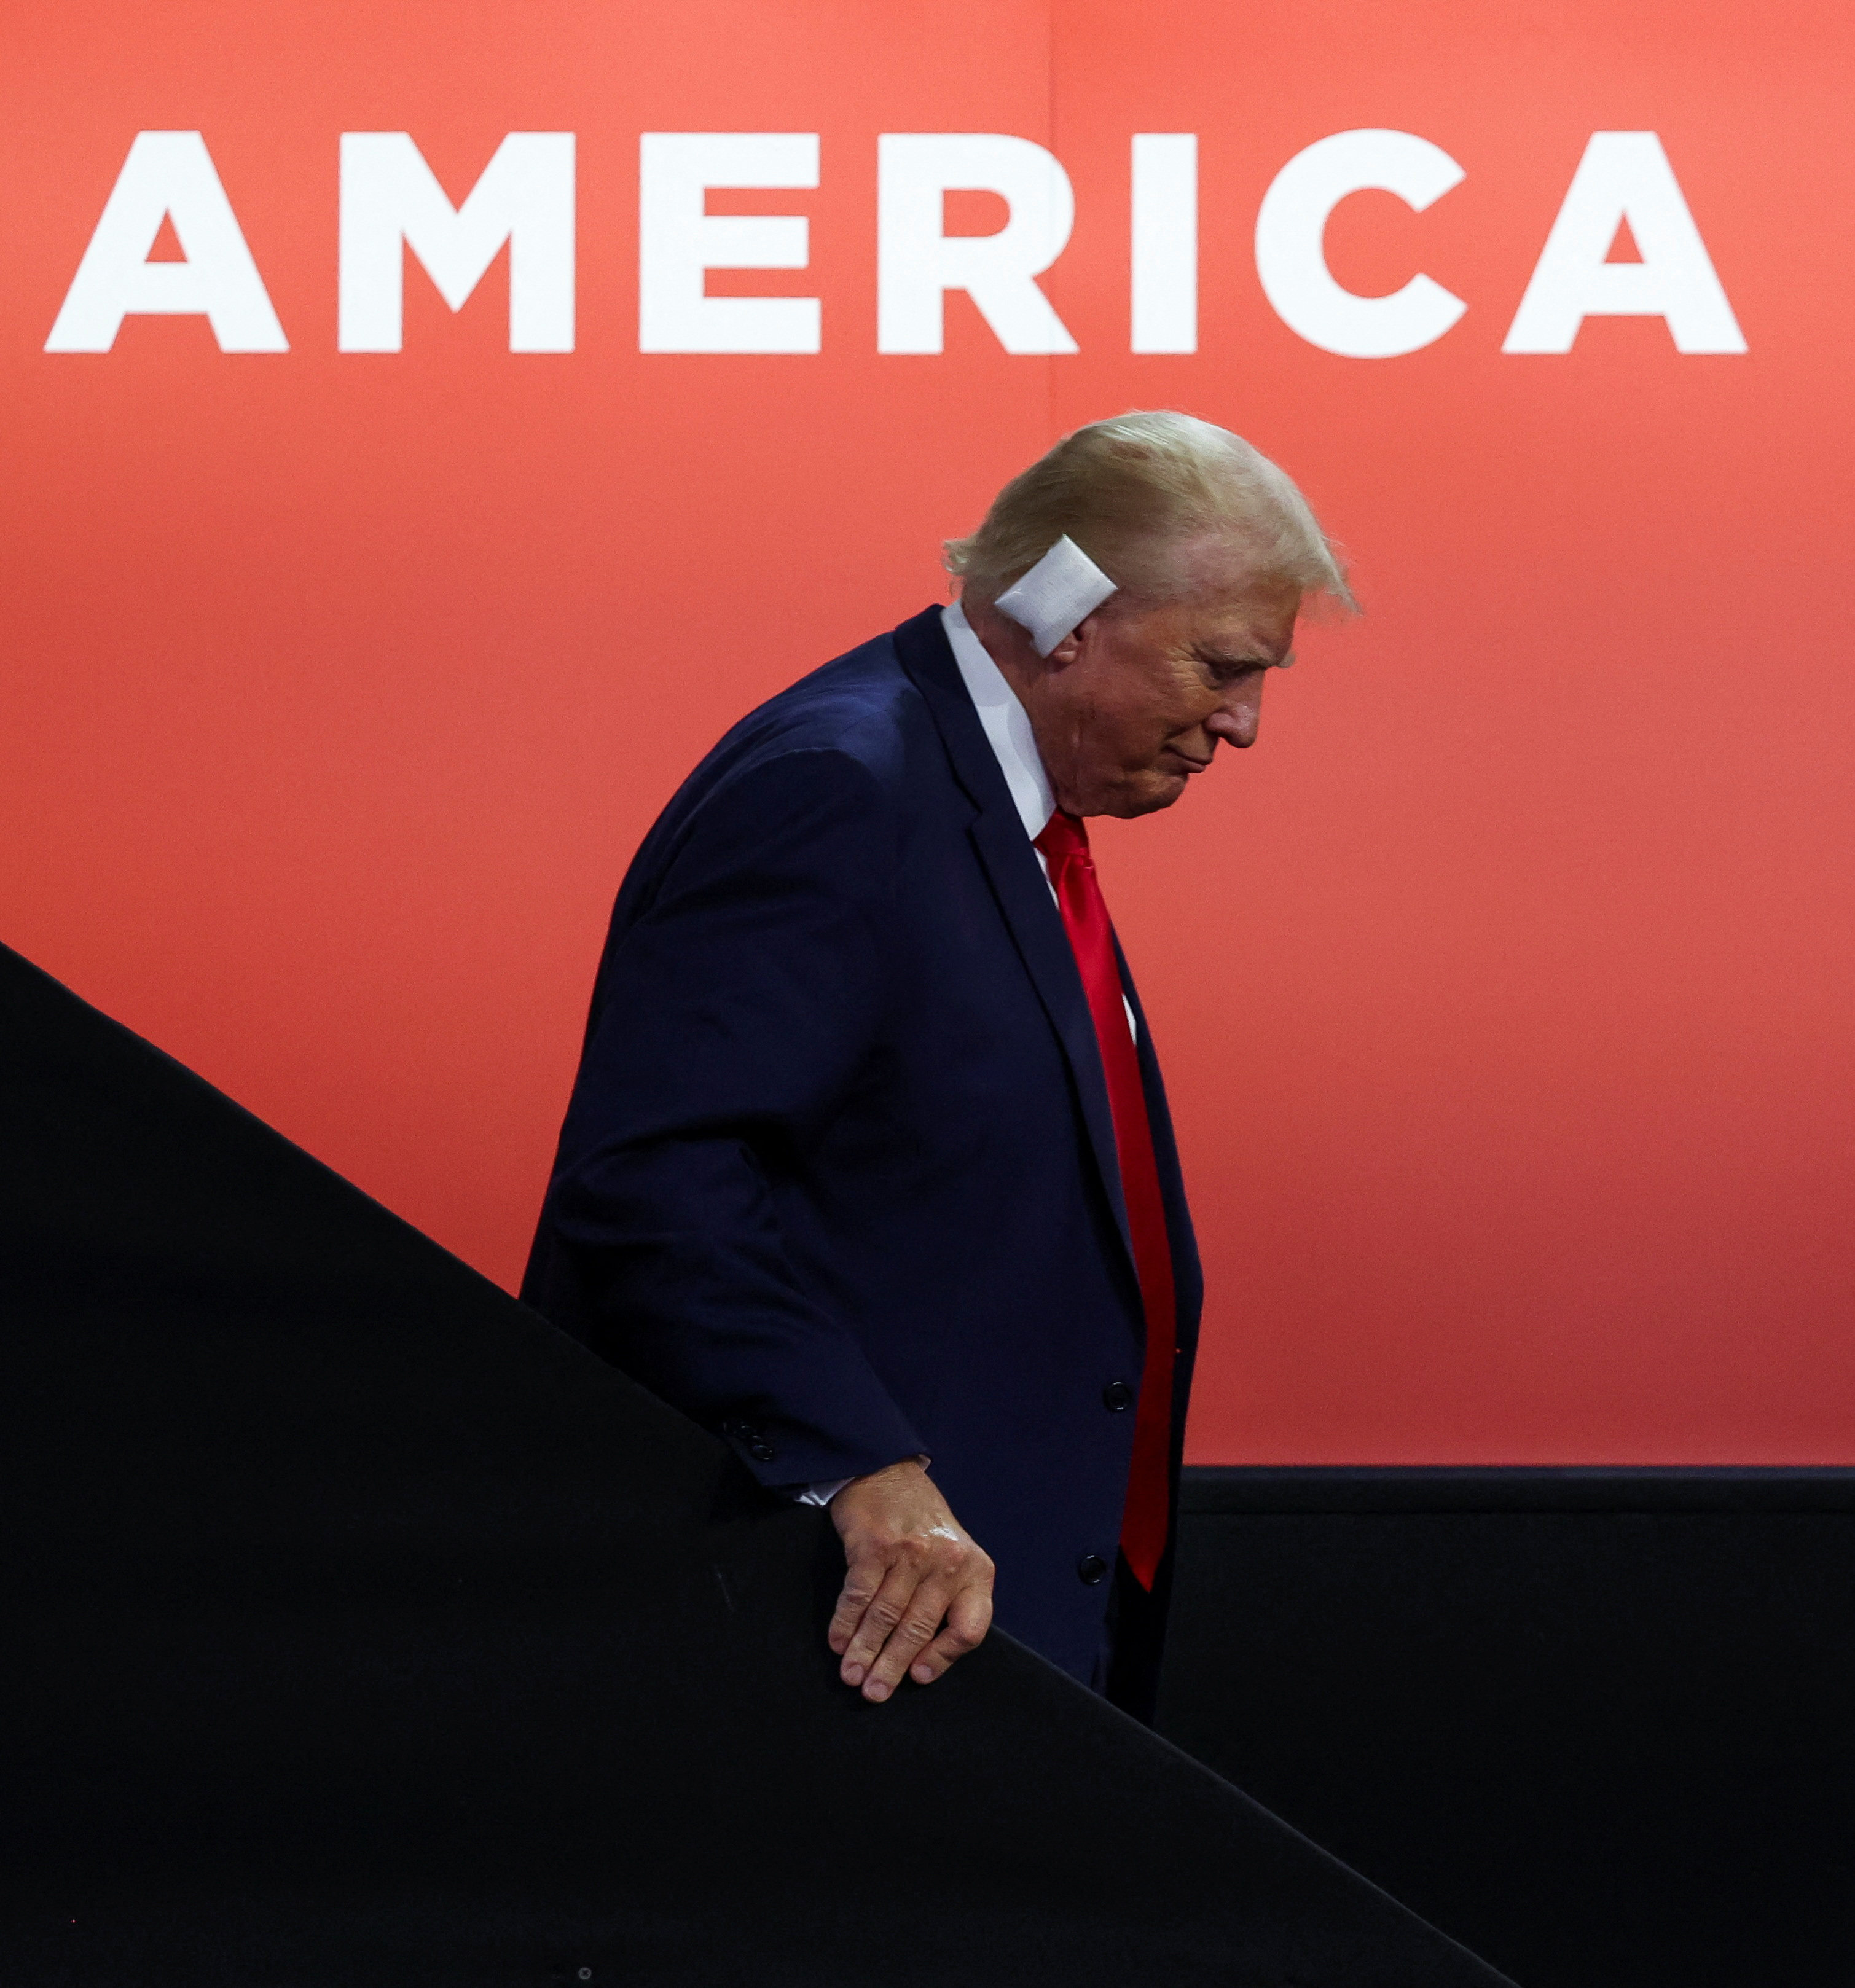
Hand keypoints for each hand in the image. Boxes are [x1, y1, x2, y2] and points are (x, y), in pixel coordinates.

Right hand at [826, 1458, 994, 1702]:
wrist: (888, 1472)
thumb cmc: (923, 1525)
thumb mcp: (955, 1558)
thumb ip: (950, 1602)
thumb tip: (923, 1663)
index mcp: (976, 1570)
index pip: (969, 1629)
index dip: (942, 1659)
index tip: (917, 1677)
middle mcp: (948, 1562)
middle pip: (918, 1629)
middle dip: (891, 1667)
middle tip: (873, 1694)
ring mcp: (911, 1552)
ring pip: (885, 1616)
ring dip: (864, 1651)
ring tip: (851, 1676)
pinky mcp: (875, 1545)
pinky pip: (859, 1595)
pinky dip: (845, 1622)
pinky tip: (837, 1641)